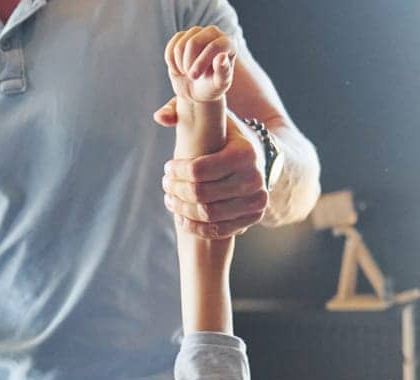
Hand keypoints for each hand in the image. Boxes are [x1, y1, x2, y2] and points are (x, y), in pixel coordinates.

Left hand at [153, 110, 269, 239]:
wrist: (260, 157)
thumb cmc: (227, 135)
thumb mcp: (212, 116)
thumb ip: (182, 109)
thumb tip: (159, 117)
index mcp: (244, 153)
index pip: (198, 170)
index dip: (176, 172)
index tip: (167, 168)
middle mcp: (254, 179)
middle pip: (200, 195)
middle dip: (176, 191)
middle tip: (166, 185)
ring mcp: (256, 201)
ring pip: (207, 215)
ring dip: (182, 210)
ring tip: (170, 200)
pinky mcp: (254, 218)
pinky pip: (218, 231)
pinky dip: (195, 227)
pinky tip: (181, 217)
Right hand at [165, 25, 235, 104]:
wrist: (197, 89)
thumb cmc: (212, 87)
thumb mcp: (220, 84)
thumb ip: (224, 72)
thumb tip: (221, 57)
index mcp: (227, 43)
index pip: (213, 46)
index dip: (201, 62)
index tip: (194, 77)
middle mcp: (213, 33)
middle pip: (193, 42)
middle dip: (188, 64)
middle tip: (192, 77)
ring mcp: (196, 32)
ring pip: (180, 46)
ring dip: (180, 64)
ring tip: (187, 73)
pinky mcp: (181, 36)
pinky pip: (171, 48)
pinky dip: (172, 62)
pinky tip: (179, 69)